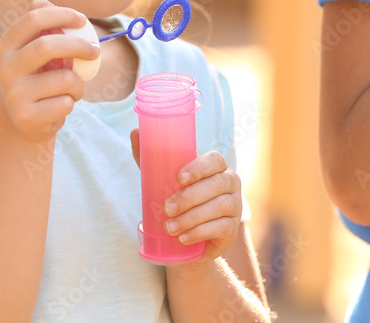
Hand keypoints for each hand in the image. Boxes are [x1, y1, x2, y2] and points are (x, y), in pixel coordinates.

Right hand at [0, 0, 99, 142]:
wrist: (21, 123)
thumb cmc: (35, 79)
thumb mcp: (31, 53)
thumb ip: (40, 29)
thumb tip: (43, 2)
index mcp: (6, 46)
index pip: (33, 19)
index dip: (61, 15)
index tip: (82, 19)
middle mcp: (5, 68)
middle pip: (46, 46)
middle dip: (78, 45)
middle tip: (95, 50)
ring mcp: (14, 94)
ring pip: (64, 78)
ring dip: (79, 83)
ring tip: (73, 88)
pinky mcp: (28, 117)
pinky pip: (66, 103)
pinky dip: (72, 102)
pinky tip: (59, 106)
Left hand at [130, 130, 242, 263]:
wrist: (188, 235)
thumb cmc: (177, 197)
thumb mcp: (164, 178)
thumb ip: (151, 157)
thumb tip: (135, 132)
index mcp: (216, 166)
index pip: (215, 160)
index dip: (199, 167)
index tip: (178, 178)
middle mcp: (231, 182)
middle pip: (217, 184)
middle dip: (190, 197)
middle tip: (167, 208)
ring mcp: (235, 205)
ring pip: (219, 207)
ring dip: (192, 218)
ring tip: (170, 227)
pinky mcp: (232, 228)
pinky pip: (221, 228)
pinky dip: (200, 232)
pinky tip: (183, 238)